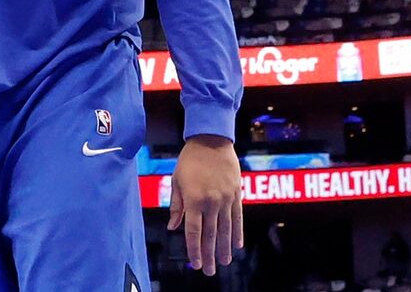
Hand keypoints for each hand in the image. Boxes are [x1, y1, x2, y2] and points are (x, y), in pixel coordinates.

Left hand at [170, 134, 241, 274]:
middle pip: (210, 235)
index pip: (193, 231)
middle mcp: (211, 202)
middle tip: (208, 271)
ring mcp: (225, 199)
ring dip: (224, 248)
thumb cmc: (190, 160)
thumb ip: (176, 206)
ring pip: (225, 229)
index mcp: (194, 200)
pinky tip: (236, 245)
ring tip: (224, 263)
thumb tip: (173, 227)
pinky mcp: (236, 194)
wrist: (211, 140)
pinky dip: (237, 233)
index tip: (195, 263)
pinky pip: (238, 218)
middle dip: (209, 255)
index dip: (194, 249)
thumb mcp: (177, 181)